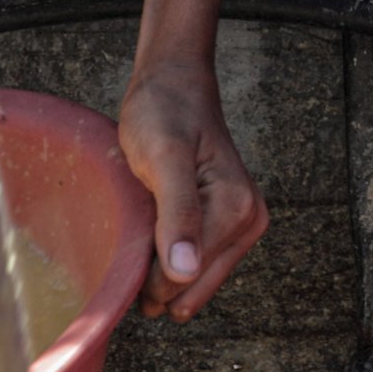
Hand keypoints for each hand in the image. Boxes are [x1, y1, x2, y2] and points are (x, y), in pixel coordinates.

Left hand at [117, 57, 272, 320]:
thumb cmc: (164, 112)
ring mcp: (242, 225)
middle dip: (153, 274)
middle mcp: (249, 221)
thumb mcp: (163, 157)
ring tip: (143, 223)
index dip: (143, 272)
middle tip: (131, 229)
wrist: (174, 84)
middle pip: (189, 287)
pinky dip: (166, 258)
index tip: (122, 237)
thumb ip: (178, 213)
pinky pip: (192, 264)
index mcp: (236, 210)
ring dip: (158, 265)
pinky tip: (152, 230)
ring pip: (189, 281)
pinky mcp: (229, 225)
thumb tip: (185, 273)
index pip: (182, 279)